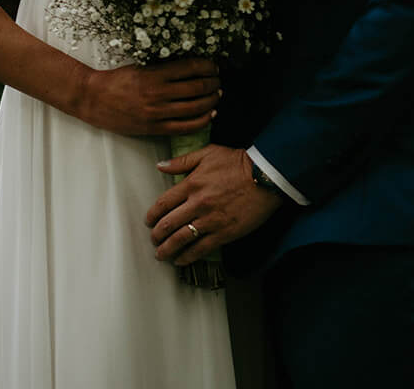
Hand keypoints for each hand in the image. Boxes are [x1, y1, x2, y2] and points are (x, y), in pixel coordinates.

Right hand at [76, 58, 219, 136]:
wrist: (94, 99)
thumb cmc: (116, 80)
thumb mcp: (140, 66)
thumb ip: (163, 68)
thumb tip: (189, 67)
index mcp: (154, 74)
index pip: (191, 67)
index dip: (207, 66)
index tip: (213, 66)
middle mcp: (158, 93)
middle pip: (197, 88)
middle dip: (213, 83)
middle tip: (218, 81)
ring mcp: (157, 113)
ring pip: (194, 108)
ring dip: (211, 101)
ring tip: (216, 96)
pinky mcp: (154, 128)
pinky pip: (184, 127)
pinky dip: (201, 121)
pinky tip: (209, 115)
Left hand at [146, 144, 281, 264]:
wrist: (264, 177)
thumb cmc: (237, 163)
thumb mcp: (209, 153)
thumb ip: (183, 160)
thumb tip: (161, 165)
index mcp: (192, 183)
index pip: (163, 203)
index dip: (152, 214)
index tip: (148, 220)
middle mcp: (197, 204)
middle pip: (168, 224)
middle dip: (156, 235)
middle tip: (153, 240)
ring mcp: (210, 220)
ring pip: (181, 240)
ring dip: (167, 249)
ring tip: (161, 255)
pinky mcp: (223, 233)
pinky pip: (200, 249)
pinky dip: (187, 257)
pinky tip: (181, 260)